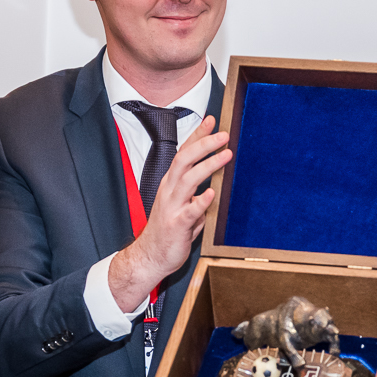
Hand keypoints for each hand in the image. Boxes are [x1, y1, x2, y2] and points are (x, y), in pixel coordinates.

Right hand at [108, 117, 232, 309]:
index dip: (198, 135)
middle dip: (204, 144)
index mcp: (171, 183)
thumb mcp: (184, 206)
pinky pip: (190, 210)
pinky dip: (201, 201)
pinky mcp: (176, 224)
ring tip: (225, 156)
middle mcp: (170, 190)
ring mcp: (172, 206)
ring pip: (188, 179)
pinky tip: (212, 194)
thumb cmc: (168, 231)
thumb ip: (197, 195)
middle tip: (223, 134)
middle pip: (184, 159)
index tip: (212, 120)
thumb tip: (214, 185)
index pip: (185, 153)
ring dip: (208, 165)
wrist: (151, 256)